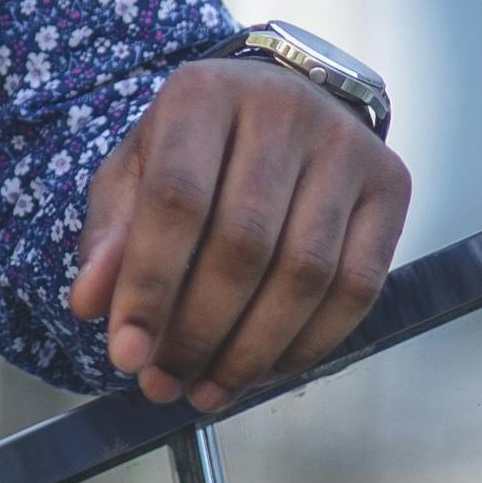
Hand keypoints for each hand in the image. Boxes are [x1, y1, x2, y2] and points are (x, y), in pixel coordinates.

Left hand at [66, 59, 410, 413]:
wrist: (282, 102)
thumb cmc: (196, 148)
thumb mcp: (135, 172)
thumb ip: (110, 234)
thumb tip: (90, 305)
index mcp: (204, 94)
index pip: (177, 199)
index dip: (150, 285)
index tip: (126, 354)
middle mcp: (282, 108)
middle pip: (244, 243)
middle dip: (198, 330)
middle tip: (164, 383)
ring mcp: (346, 145)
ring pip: (304, 273)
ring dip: (252, 350)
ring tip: (206, 388)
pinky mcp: (391, 185)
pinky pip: (357, 287)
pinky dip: (308, 343)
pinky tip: (265, 369)